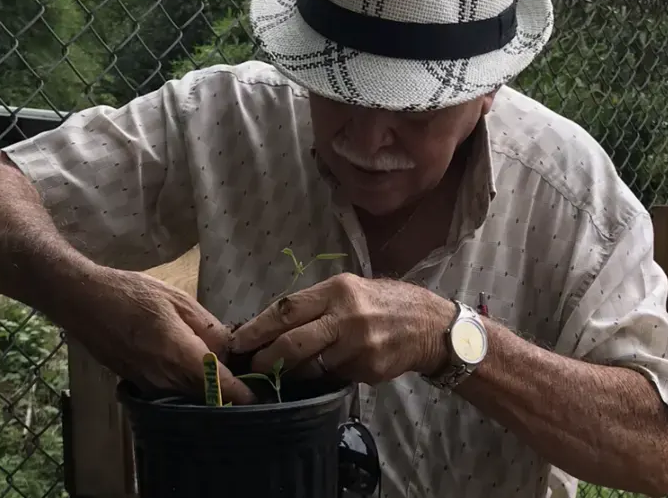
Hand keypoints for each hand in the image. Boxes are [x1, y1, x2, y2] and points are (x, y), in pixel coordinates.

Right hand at [67, 267, 254, 403]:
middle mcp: (164, 379)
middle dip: (229, 395)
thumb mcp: (178, 301)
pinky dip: (188, 389)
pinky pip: (171, 395)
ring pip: (190, 399)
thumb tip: (231, 351)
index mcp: (179, 354)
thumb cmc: (132, 294)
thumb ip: (209, 328)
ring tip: (227, 376)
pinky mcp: (138, 386)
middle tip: (252, 382)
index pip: (220, 386)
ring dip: (208, 393)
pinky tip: (197, 374)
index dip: (243, 395)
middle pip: (207, 398)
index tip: (262, 397)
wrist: (82, 302)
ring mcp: (149, 386)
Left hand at [229, 273, 454, 383]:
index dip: (258, 328)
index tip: (237, 342)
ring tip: (279, 373)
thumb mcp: (352, 290)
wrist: (430, 325)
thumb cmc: (385, 303)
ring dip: (291, 372)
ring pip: (309, 366)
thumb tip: (275, 326)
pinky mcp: (367, 369)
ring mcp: (358, 346)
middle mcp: (346, 316)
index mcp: (338, 290)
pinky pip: (332, 376)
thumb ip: (317, 305)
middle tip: (251, 368)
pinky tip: (320, 373)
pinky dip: (321, 377)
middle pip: (292, 342)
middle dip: (266, 359)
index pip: (287, 309)